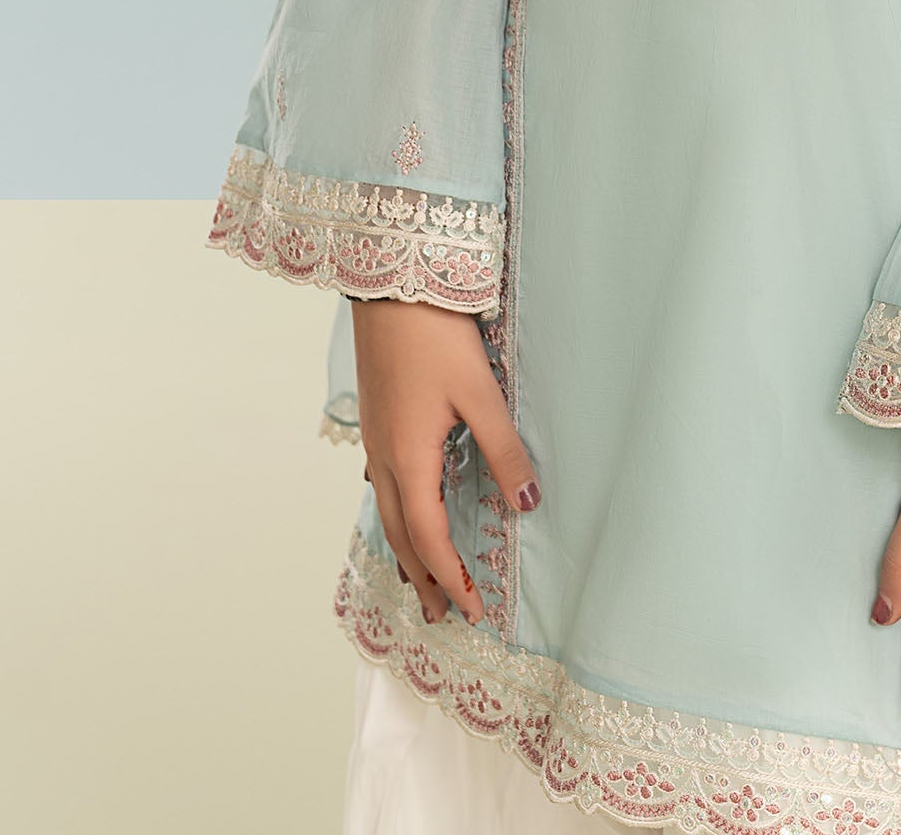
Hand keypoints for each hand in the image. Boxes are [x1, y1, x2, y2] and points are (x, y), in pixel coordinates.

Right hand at [351, 296, 540, 628]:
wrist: (390, 286)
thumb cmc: (434, 336)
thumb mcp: (480, 393)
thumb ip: (504, 449)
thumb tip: (526, 502)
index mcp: (408, 460)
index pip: (429, 537)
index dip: (451, 577)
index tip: (472, 609)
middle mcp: (383, 458)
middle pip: (400, 534)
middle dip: (423, 578)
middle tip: (441, 615)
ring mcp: (374, 438)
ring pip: (385, 510)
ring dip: (406, 549)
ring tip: (421, 579)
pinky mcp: (375, 419)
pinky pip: (379, 484)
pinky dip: (395, 512)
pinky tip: (403, 505)